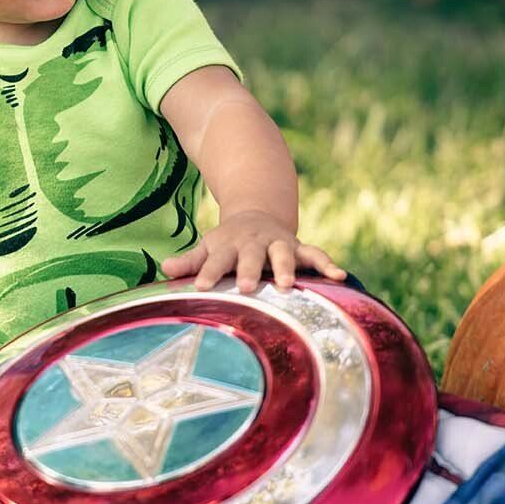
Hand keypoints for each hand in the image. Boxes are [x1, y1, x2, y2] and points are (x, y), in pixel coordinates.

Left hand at [160, 210, 345, 292]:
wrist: (256, 216)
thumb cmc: (227, 242)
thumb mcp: (207, 248)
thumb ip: (190, 261)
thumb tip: (164, 267)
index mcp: (228, 246)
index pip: (215, 261)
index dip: (208, 273)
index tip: (201, 288)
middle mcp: (254, 244)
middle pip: (251, 257)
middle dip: (249, 270)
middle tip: (246, 287)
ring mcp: (278, 244)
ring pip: (283, 254)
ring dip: (286, 268)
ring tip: (288, 285)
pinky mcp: (299, 248)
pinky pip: (315, 255)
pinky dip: (327, 264)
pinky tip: (340, 276)